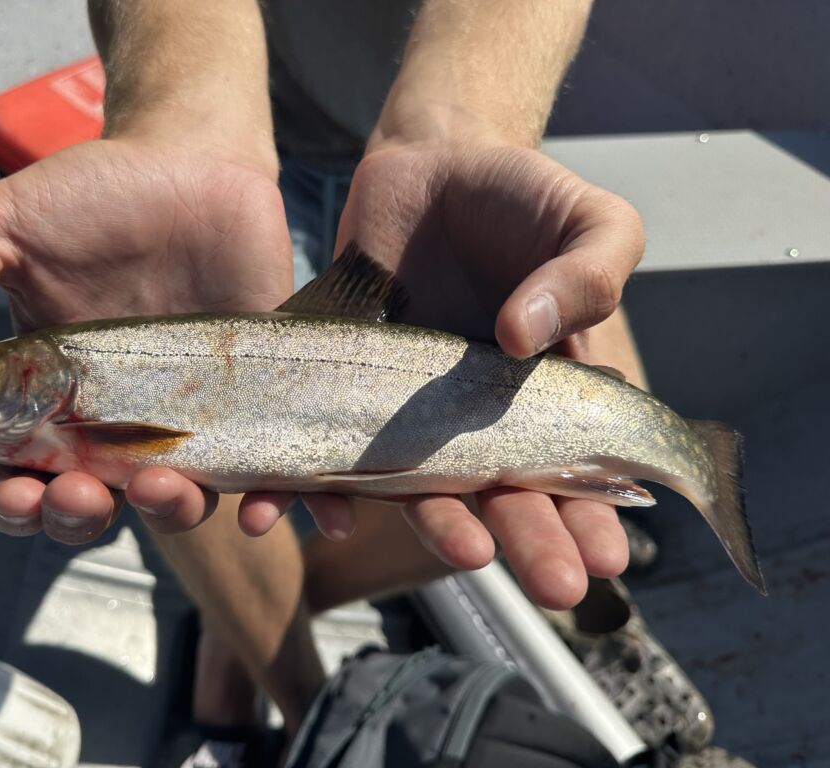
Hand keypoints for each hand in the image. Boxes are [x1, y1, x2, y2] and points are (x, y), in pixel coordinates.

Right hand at [0, 136, 297, 542]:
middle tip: (85, 496)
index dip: (17, 502)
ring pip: (180, 498)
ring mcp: (192, 413)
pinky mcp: (256, 399)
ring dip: (170, 514)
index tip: (16, 492)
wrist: (194, 159)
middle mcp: (122, 418)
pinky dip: (266, 498)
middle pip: (99, 504)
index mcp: (53, 395)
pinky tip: (259, 510)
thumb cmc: (96, 194)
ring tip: (166, 489)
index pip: (27, 475)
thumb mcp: (2, 228)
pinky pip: (263, 467)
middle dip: (84, 518)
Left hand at [295, 138, 642, 608]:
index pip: (572, 467)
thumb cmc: (525, 198)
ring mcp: (408, 404)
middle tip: (554, 590)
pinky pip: (320, 442)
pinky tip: (298, 511)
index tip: (605, 560)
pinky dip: (302, 483)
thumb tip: (526, 338)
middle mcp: (475, 414)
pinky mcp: (343, 381)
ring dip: (438, 526)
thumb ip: (588, 275)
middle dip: (530, 541)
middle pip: (500, 491)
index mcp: (544, 391)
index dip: (590, 515)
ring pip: (416, 483)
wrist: (434, 161)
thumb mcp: (591, 222)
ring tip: (463, 558)